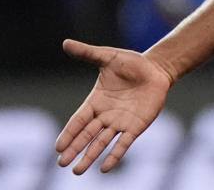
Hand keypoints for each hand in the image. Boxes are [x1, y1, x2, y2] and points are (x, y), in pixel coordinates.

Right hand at [55, 39, 171, 173]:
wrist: (156, 69)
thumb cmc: (131, 63)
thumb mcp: (108, 57)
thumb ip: (88, 53)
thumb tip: (65, 43)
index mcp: (96, 101)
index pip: (79, 120)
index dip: (69, 133)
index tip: (57, 147)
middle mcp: (105, 115)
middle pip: (87, 135)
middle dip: (74, 149)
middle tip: (61, 164)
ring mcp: (120, 122)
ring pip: (101, 143)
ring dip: (90, 156)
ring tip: (77, 171)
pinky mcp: (136, 126)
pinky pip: (123, 143)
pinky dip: (114, 155)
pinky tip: (105, 168)